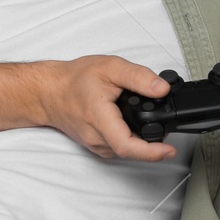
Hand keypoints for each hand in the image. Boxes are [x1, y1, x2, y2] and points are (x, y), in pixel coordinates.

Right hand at [33, 55, 178, 161]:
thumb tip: (162, 88)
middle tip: (165, 123)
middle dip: (153, 141)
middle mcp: (97, 138)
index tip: (170, 151)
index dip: (151, 152)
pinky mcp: (97, 146)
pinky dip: (131, 138)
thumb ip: (138, 77)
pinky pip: (120, 148)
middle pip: (132, 150)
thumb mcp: (110, 67)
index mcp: (99, 119)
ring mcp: (96, 145)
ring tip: (147, 118)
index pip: (127, 146)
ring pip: (127, 150)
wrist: (49, 92)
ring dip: (142, 139)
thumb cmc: (74, 79)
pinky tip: (131, 122)